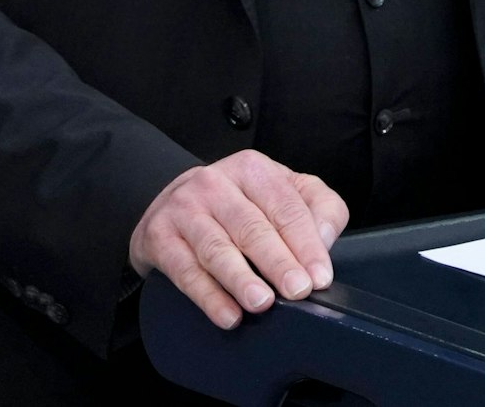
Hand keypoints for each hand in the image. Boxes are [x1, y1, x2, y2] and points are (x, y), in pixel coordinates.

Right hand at [129, 151, 350, 328]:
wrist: (171, 203)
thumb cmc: (238, 203)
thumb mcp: (281, 192)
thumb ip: (316, 208)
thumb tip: (324, 237)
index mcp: (253, 169)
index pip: (286, 207)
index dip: (307, 244)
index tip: (320, 276)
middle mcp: (216, 184)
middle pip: (254, 227)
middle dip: (279, 262)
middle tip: (298, 290)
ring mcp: (185, 209)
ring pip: (218, 249)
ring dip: (242, 279)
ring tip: (263, 302)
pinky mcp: (159, 237)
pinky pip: (186, 271)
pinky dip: (208, 297)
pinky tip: (228, 314)